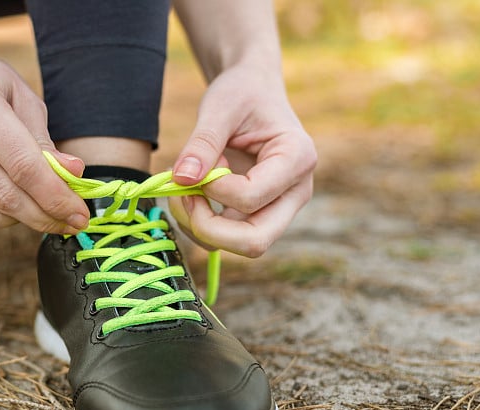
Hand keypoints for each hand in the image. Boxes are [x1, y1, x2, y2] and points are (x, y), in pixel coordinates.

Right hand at [0, 43, 89, 235]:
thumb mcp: (23, 99)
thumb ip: (45, 141)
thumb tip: (73, 175)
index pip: (22, 165)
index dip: (56, 196)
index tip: (80, 215)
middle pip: (2, 196)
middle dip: (44, 217)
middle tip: (69, 223)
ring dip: (18, 222)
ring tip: (33, 206)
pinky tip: (3, 204)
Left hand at [170, 64, 315, 256]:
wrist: (252, 92)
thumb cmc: (242, 93)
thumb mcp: (220, 107)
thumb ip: (202, 143)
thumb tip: (182, 179)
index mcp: (297, 158)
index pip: (252, 197)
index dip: (213, 189)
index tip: (197, 165)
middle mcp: (296, 192)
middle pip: (255, 241)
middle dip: (208, 227)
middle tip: (182, 196)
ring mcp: (279, 208)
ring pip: (239, 246)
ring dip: (199, 227)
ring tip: (183, 189)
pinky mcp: (259, 215)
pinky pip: (227, 239)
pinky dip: (199, 224)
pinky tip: (190, 194)